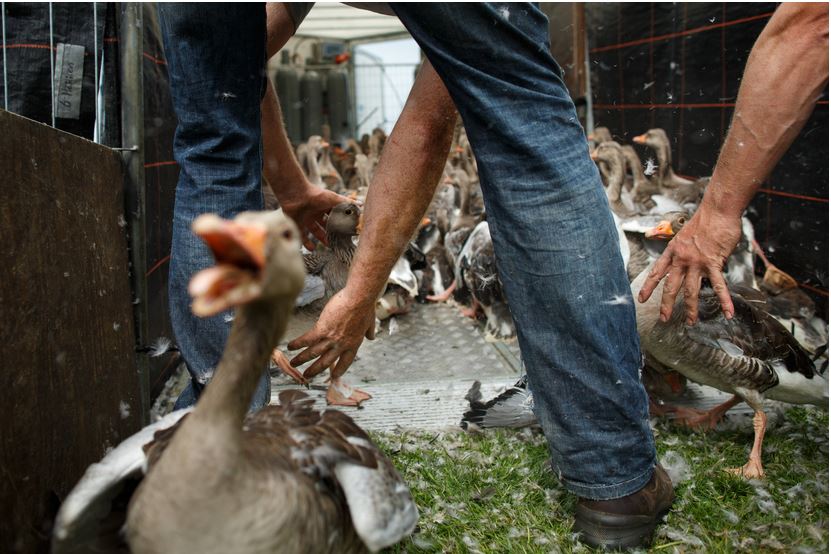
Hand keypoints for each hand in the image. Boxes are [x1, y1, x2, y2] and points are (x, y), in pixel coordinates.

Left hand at [278, 183, 349, 249]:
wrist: (295, 194)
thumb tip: (361, 204)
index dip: (340, 222)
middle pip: (326, 225)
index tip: (346, 231)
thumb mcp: (334, 199)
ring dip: (321, 238)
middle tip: (339, 241)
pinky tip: (312, 249)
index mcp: (325, 206)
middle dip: (331, 233)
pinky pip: (303, 236)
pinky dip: (307, 243)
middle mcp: (316, 212)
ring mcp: (307, 218)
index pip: (334, 215)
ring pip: (316, 231)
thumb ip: (347, 202)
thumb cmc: (315, 195)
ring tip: (328, 246)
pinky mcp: (298, 224)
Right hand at [287, 287, 375, 379]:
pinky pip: (307, 339)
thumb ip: (369, 331)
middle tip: (307, 376)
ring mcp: (331, 338)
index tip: (334, 376)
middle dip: (315, 370)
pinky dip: (298, 344)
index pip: (345, 361)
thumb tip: (372, 337)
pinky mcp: (322, 329)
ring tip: (293, 363)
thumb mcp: (370, 322)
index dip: (339, 369)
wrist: (359, 299)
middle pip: (326, 362)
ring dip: (302, 359)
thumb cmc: (365, 307)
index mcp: (353, 344)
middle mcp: (341, 345)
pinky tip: (290, 347)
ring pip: (313, 353)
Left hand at [638, 208, 741, 323]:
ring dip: (690, 308)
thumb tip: (678, 256)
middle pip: (671, 286)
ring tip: (690, 321)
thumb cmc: (703, 221)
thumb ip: (680, 249)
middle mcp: (681, 259)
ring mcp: (697, 263)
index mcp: (672, 252)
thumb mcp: (683, 234)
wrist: (717, 211)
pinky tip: (728, 313)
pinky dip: (725, 301)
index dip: (648, 286)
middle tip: (663, 318)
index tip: (641, 299)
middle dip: (666, 304)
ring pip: (691, 291)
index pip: (657, 272)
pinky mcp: (714, 263)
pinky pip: (720, 286)